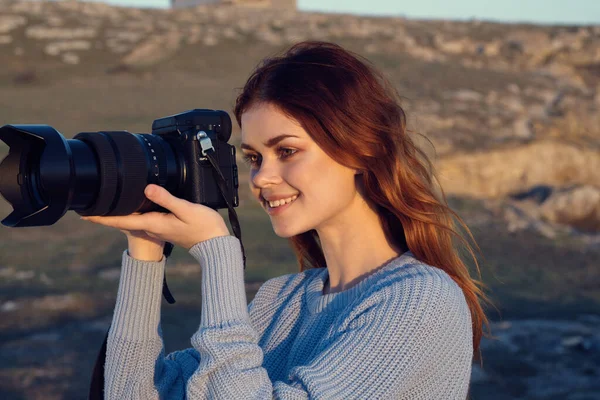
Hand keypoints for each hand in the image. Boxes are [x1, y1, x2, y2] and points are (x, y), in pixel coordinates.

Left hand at [81, 184, 229, 253]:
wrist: (215, 242)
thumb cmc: (204, 227)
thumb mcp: (186, 210)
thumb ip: (167, 199)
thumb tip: (147, 188)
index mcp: (153, 223)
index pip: (121, 220)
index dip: (101, 217)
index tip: (83, 215)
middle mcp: (152, 227)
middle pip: (122, 219)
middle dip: (103, 213)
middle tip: (86, 204)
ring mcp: (158, 227)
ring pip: (131, 218)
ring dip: (115, 212)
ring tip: (102, 202)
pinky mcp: (164, 225)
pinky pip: (142, 216)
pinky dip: (131, 210)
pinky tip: (131, 203)